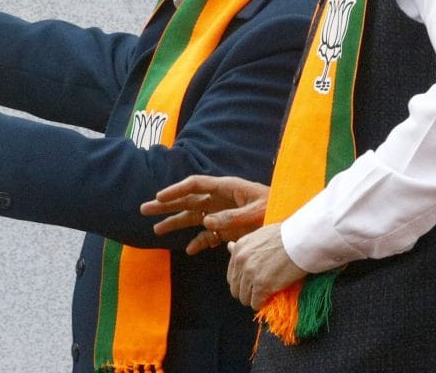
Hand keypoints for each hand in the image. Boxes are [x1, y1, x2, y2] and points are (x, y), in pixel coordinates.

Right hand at [140, 175, 268, 253]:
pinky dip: (198, 243)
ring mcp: (222, 216)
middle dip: (166, 205)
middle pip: (188, 200)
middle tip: (144, 209)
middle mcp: (219, 200)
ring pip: (193, 218)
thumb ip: (232, 216)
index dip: (176, 190)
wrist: (291, 227)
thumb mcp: (257, 211)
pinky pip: (207, 236)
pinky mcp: (227, 231)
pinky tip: (189, 250)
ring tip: (156, 231)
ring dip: (175, 223)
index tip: (159, 197)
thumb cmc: (277, 209)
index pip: (195, 185)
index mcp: (226, 188)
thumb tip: (207, 221)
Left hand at [226, 223, 305, 308]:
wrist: (301, 239)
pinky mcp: (262, 285)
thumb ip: (244, 245)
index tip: (251, 285)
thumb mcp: (258, 236)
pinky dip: (261, 304)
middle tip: (258, 293)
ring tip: (264, 297)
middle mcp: (241, 261)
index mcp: (239, 248)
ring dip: (253, 299)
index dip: (241, 282)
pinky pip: (255, 302)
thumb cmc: (285, 236)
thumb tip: (229, 246)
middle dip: (246, 292)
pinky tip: (267, 301)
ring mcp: (250, 273)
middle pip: (235, 288)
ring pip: (244, 297)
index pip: (232, 275)